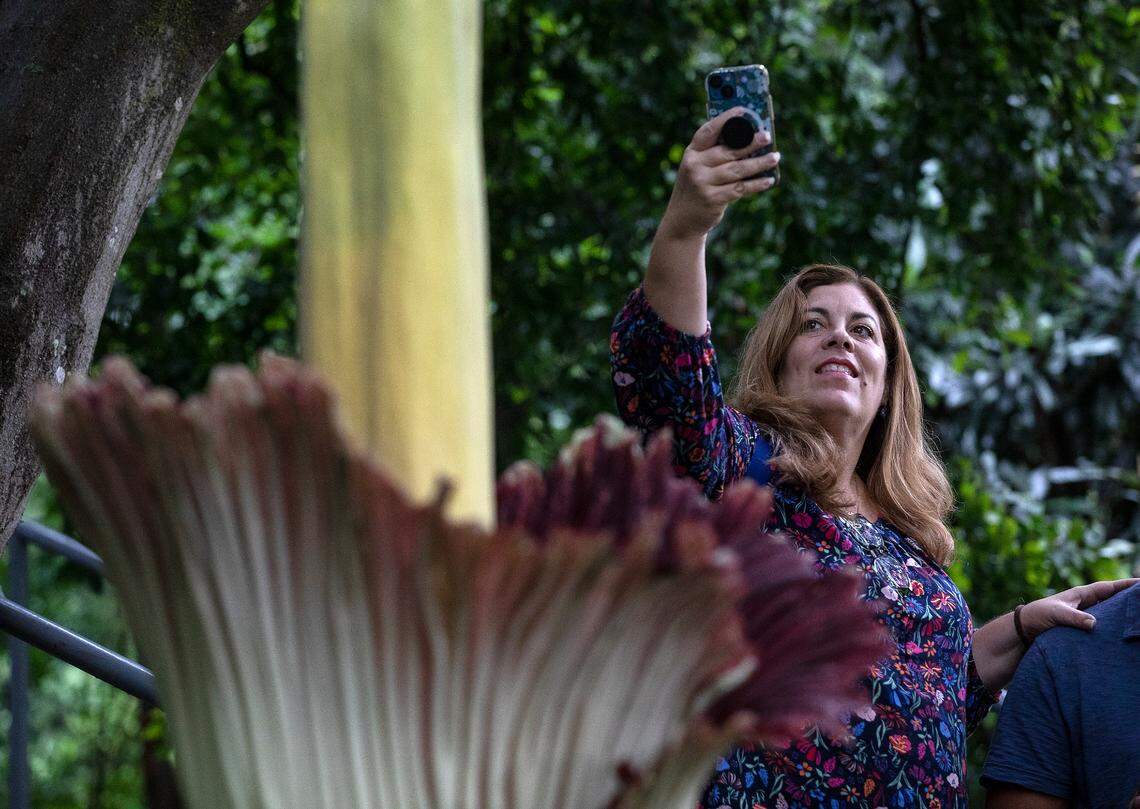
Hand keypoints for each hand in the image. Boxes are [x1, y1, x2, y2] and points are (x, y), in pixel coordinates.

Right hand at [658, 106, 780, 241]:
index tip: (744, 110)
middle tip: (767, 137)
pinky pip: (740, 188)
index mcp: (691, 153)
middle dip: (750, 143)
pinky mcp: (712, 199)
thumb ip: (714, 155)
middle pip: (728, 151)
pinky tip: (768, 180)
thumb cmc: (696, 189)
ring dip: (759, 163)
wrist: (681, 221)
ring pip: (738, 169)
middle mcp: (695, 166)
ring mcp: (702, 183)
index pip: (709, 131)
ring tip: (775, 157)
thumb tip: (749, 141)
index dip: (726, 118)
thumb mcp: (697, 168)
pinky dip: (756, 184)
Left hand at [1021, 578, 1138, 639]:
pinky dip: (1111, 628)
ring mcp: (1084, 616)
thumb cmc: (1038, 616)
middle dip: (1129, 599)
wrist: (1023, 630)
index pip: (1108, 588)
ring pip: (1109, 614)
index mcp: (1081, 595)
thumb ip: (1074, 618)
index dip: (1125, 585)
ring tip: (1137, 617)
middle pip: (1112, 599)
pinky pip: (1101, 627)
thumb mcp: (1056, 614)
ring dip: (1121, 615)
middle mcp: (1085, 604)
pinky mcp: (1081, 629)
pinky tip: (1121, 635)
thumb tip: (1095, 624)